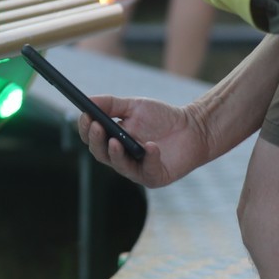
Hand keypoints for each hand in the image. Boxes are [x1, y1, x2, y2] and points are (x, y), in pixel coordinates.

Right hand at [76, 94, 211, 188]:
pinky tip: (151, 146)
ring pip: (119, 165)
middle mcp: (121, 157)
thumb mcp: (134, 106)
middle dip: (96, 140)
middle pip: (100, 153)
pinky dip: (149, 158)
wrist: (193, 127)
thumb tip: (87, 101)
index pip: (91, 138)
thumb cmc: (161, 117)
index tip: (85, 116)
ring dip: (115, 154)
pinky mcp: (155, 177)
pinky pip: (147, 171)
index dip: (85, 128)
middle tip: (97, 126)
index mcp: (112, 140)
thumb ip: (110, 104)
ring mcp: (137, 169)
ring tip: (115, 140)